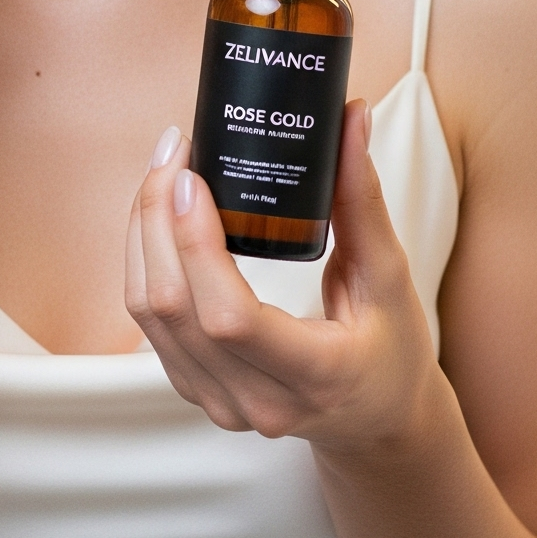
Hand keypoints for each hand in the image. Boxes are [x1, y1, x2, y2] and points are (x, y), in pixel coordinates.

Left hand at [124, 101, 440, 454]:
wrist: (378, 419)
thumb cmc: (393, 353)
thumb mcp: (390, 278)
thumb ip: (363, 200)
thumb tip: (350, 118)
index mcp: (315, 375)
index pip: (231, 318)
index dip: (197, 245)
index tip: (192, 178)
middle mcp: (256, 400)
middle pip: (174, 308)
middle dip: (158, 218)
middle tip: (175, 152)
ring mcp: (218, 401)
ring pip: (147, 313)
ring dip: (143, 234)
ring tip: (164, 172)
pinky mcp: (193, 388)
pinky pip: (148, 323)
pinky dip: (145, 261)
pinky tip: (161, 217)